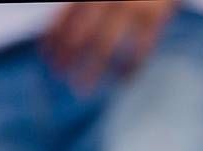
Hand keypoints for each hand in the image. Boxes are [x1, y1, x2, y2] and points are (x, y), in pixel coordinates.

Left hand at [43, 0, 177, 89]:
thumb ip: (81, 5)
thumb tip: (57, 33)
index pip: (62, 18)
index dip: (52, 40)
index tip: (47, 59)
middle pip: (78, 35)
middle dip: (67, 59)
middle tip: (59, 77)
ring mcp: (132, 8)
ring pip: (104, 48)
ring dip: (90, 72)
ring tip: (82, 89)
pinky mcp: (155, 18)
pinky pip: (138, 51)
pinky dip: (128, 70)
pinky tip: (121, 81)